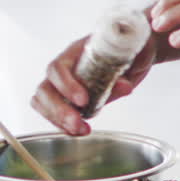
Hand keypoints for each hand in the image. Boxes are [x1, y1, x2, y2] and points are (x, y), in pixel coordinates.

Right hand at [31, 30, 158, 135]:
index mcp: (77, 52)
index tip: (83, 101)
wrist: (134, 55)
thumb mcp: (134, 55)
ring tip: (80, 129)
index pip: (59, 67)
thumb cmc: (129, 50)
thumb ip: (129, 68)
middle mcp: (66, 68)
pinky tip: (80, 131)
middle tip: (77, 122)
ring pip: (44, 102)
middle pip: (45, 89)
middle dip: (59, 109)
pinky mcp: (69, 99)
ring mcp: (64, 84)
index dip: (66, 85)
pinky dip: (64, 126)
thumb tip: (124, 86)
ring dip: (59, 120)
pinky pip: (54, 114)